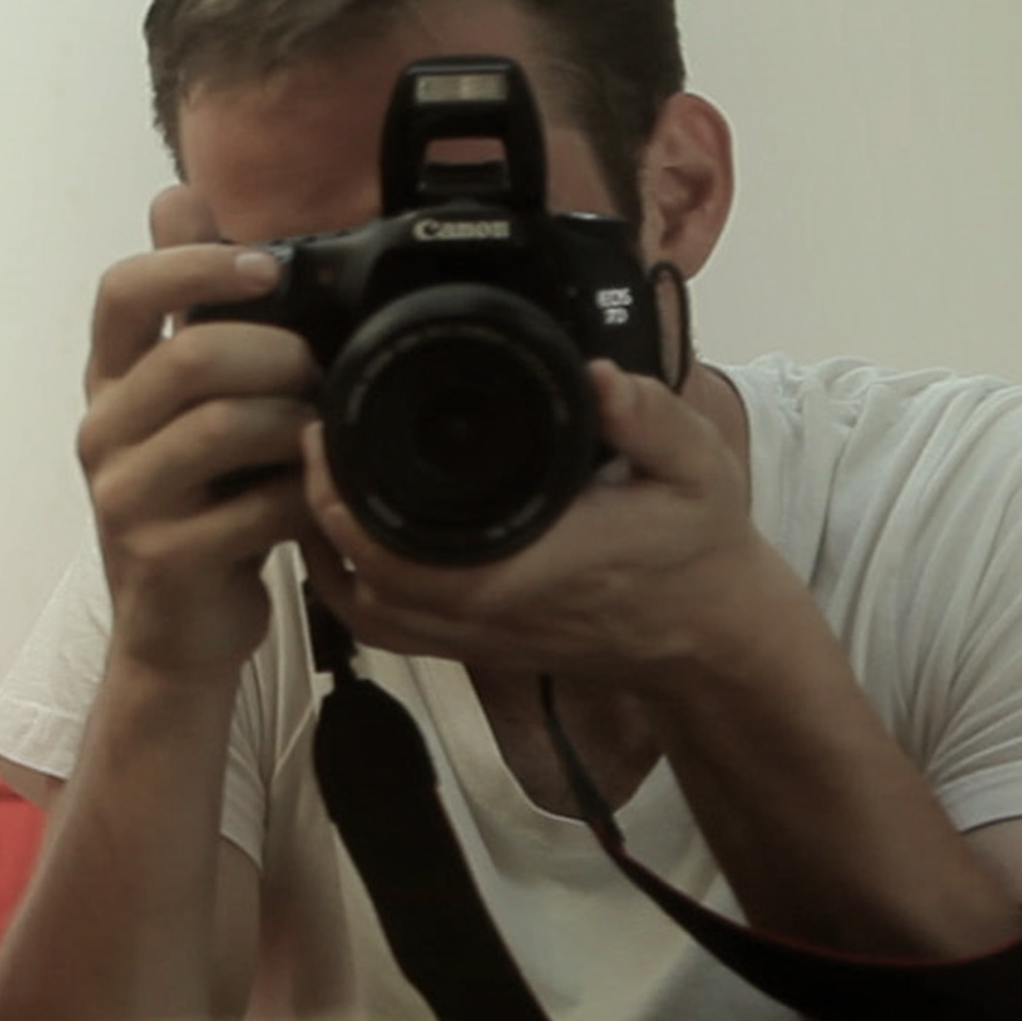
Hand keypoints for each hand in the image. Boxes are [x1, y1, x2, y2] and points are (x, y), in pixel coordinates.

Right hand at [79, 186, 322, 682]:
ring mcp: (125, 499)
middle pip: (190, 355)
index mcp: (109, 384)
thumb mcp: (185, 403)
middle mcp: (102, 433)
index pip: (122, 289)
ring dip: (296, 422)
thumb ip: (187, 307)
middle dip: (277, 353)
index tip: (268, 268)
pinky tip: (319, 499)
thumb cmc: (198, 507)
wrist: (179, 636)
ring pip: (225, 425)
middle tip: (319, 373)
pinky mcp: (164, 557)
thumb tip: (177, 195)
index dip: (195, 263)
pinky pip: (256, 504)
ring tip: (322, 435)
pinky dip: (305, 495)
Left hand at [298, 360, 800, 683]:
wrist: (709, 630)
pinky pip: (386, 628)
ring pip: (362, 610)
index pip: (397, 550)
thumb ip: (649, 418)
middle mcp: (486, 613)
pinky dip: (348, 588)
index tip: (326, 429)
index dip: (342, 496)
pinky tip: (336, 540)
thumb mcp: (695, 468)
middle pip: (359, 579)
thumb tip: (599, 377)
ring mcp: (474, 636)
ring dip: (325, 551)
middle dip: (320, 508)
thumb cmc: (699, 546)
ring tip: (313, 482)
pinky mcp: (473, 644)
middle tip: (311, 437)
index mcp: (526, 568)